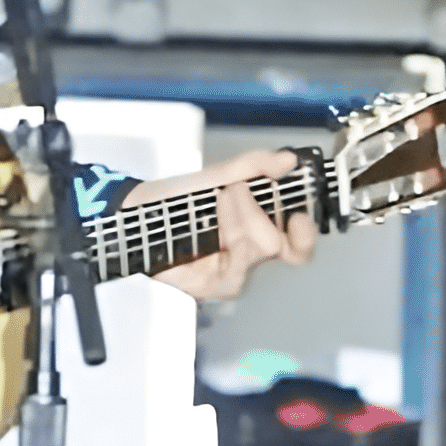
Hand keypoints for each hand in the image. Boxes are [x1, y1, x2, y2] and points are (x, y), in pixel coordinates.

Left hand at [127, 149, 318, 302]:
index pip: (299, 243)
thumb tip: (288, 160)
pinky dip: (227, 237)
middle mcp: (251, 253)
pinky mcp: (214, 286)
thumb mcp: (218, 173)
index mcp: (260, 227)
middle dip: (258, 212)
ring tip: (219, 198)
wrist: (139, 212)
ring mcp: (233, 271)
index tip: (298, 215)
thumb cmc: (179, 196)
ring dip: (237, 217)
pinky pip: (234, 270)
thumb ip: (255, 166)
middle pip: (280, 247)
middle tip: (236, 190)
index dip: (305, 233)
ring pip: (256, 251)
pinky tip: (214, 222)